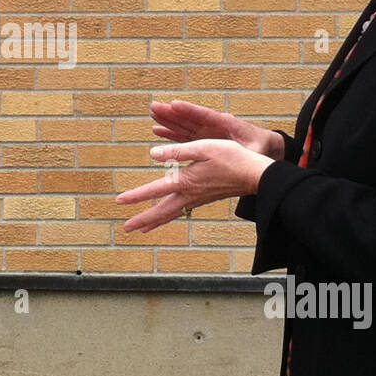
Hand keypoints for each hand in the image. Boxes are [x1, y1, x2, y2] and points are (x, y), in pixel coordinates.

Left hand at [117, 139, 275, 233]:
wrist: (256, 175)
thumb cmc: (232, 157)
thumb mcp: (204, 147)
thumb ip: (177, 151)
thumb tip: (152, 154)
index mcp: (186, 181)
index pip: (155, 190)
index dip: (136, 196)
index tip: (119, 202)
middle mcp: (190, 194)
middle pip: (161, 211)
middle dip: (143, 220)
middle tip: (126, 228)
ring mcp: (198, 198)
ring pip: (172, 213)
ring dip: (155, 221)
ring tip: (141, 229)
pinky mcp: (205, 198)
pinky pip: (182, 210)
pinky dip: (170, 215)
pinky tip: (168, 215)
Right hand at [150, 99, 283, 159]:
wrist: (262, 147)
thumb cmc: (260, 147)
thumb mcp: (255, 149)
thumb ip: (246, 151)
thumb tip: (243, 154)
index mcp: (226, 124)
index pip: (205, 115)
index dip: (189, 110)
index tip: (174, 104)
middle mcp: (212, 126)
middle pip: (189, 117)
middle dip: (171, 112)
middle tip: (154, 105)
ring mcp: (206, 132)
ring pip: (183, 124)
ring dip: (167, 120)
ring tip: (151, 113)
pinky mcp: (202, 140)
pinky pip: (183, 136)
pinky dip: (170, 133)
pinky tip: (156, 130)